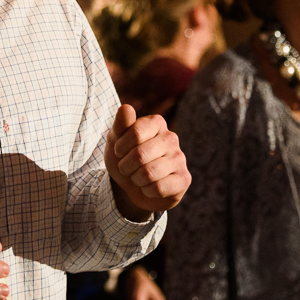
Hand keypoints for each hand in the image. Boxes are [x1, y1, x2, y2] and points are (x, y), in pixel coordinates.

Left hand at [105, 104, 190, 219]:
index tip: (119, 152)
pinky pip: (159, 188)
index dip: (120, 147)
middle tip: (128, 167)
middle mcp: (171, 138)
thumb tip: (126, 108)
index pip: (135, 133)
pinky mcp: (184, 179)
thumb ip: (120, 124)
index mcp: (156, 123)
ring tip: (138, 177)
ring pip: (148, 173)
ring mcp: (180, 158)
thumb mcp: (115, 140)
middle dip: (126, 166)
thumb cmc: (124, 158)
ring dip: (136, 180)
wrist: (132, 185)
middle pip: (140, 155)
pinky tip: (150, 187)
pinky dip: (147, 191)